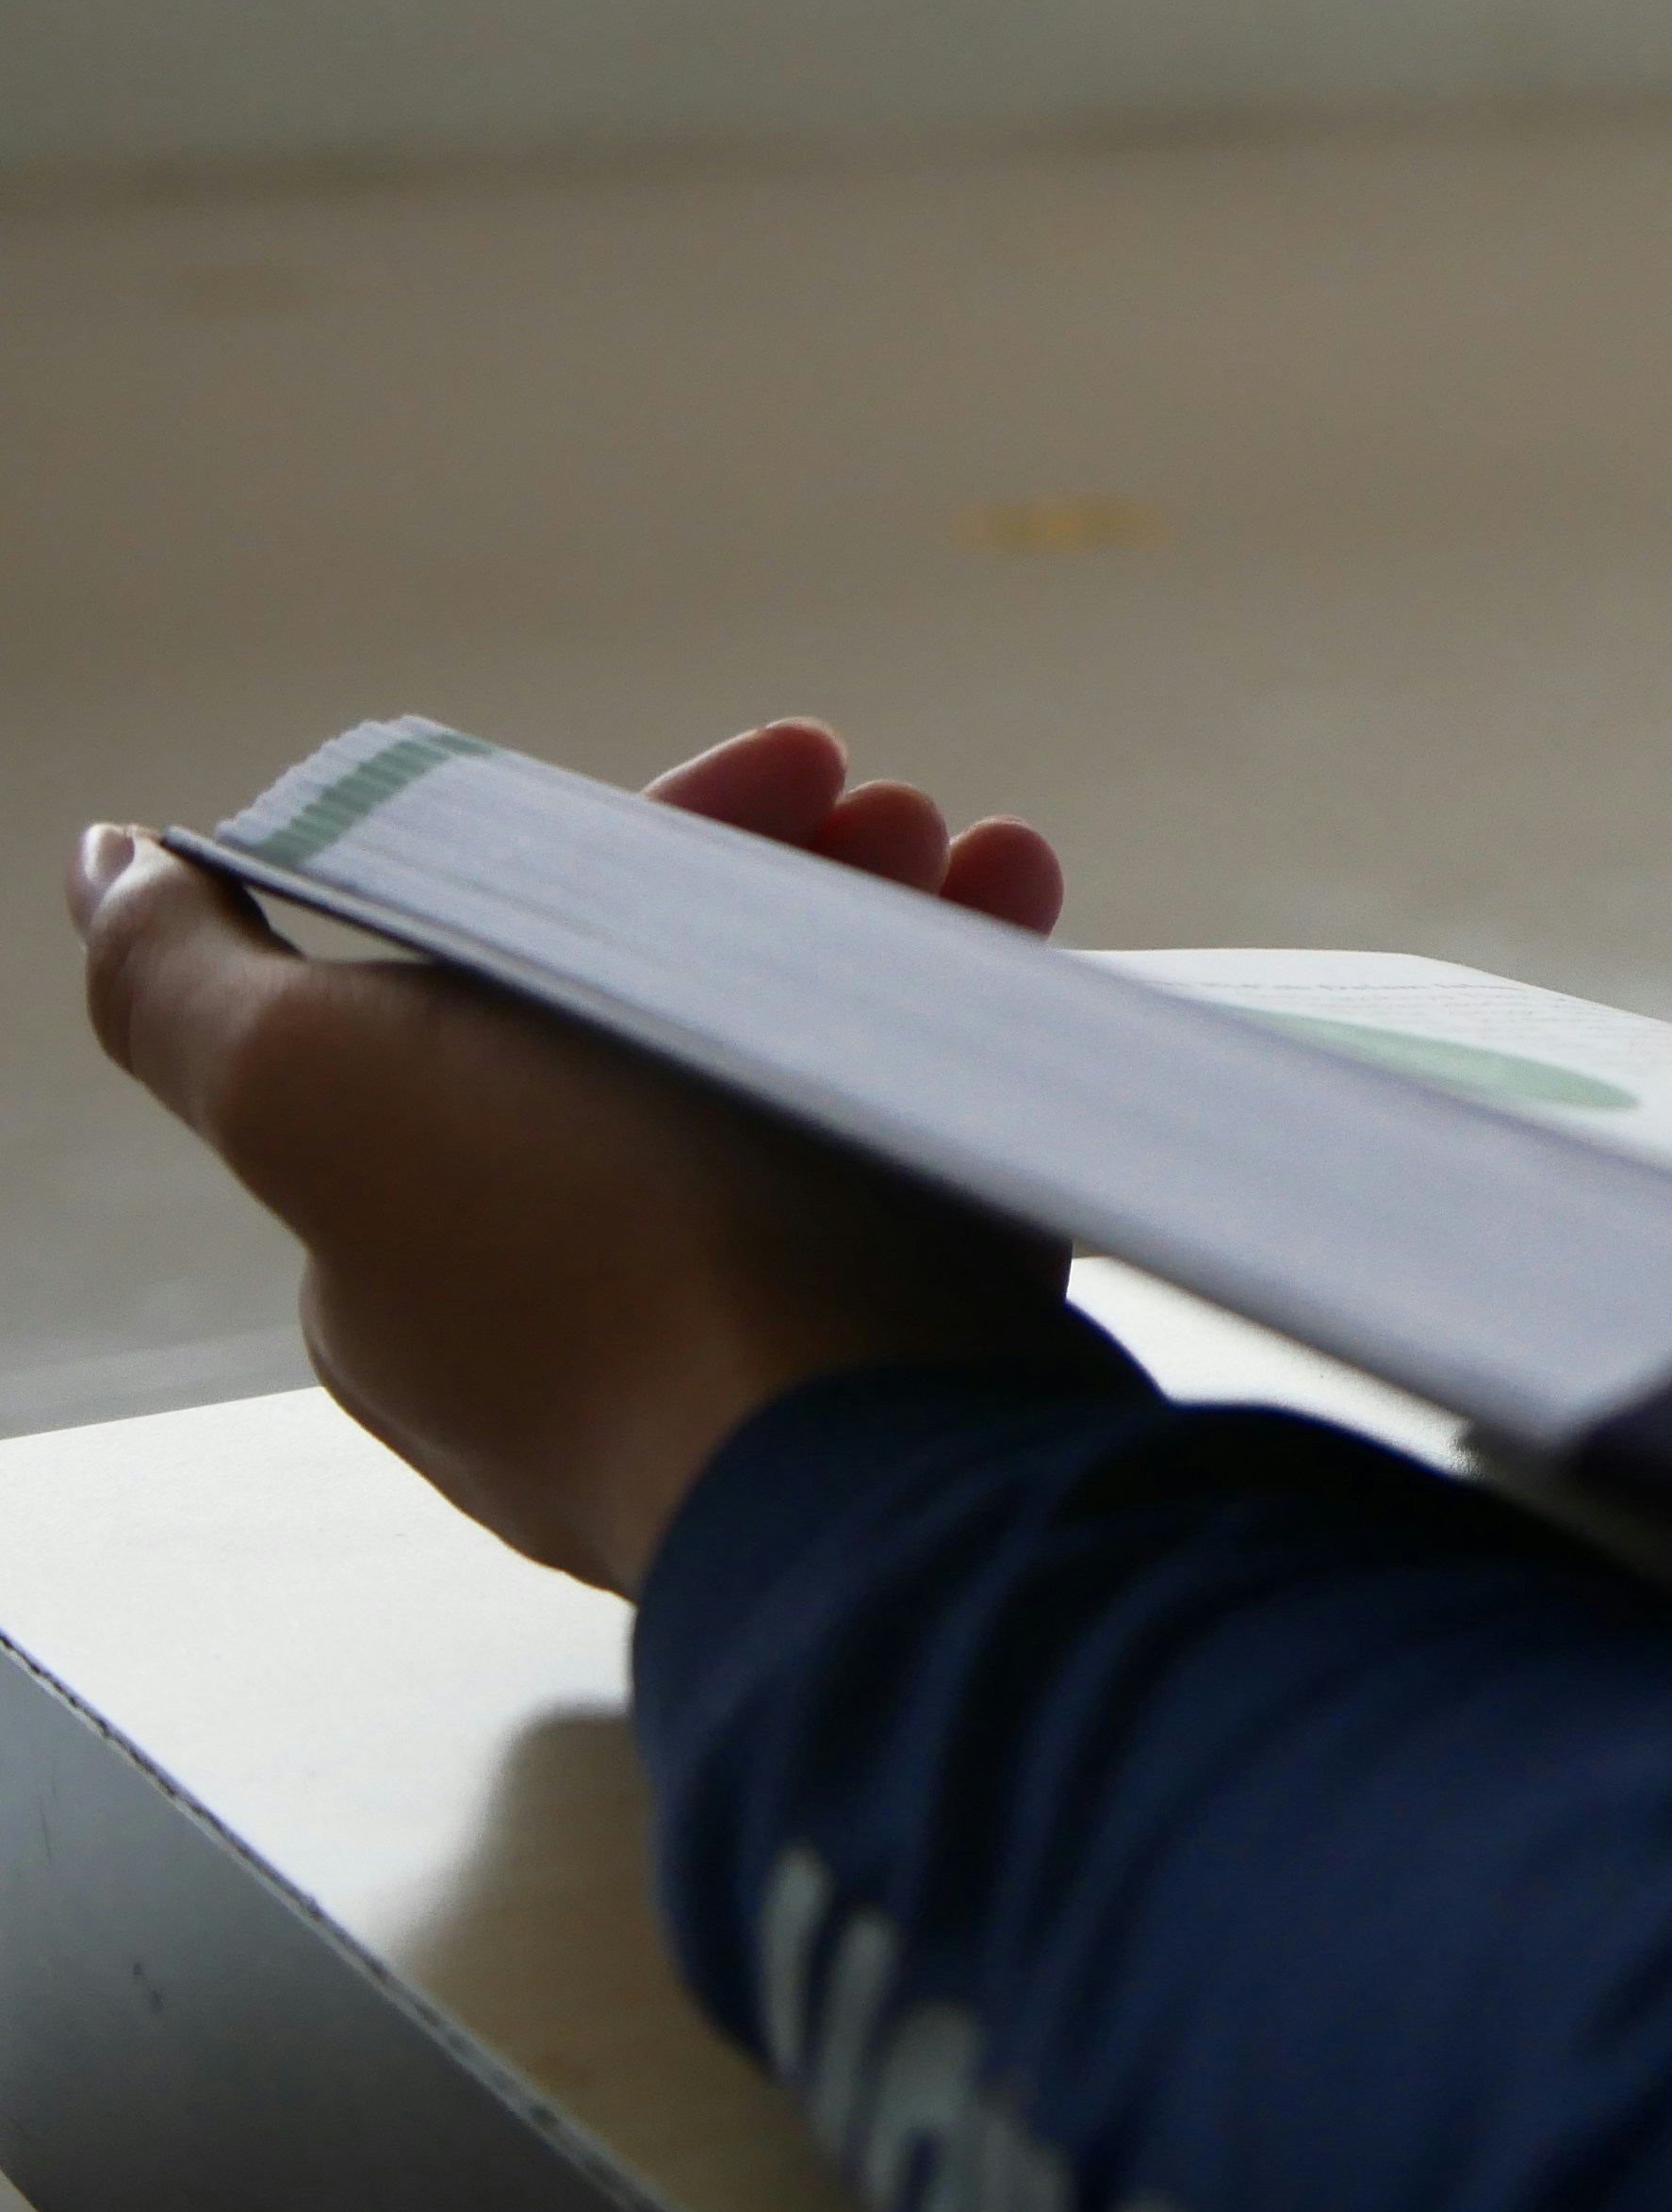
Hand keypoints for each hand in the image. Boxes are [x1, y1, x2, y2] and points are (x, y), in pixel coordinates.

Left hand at [66, 724, 1085, 1594]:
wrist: (869, 1446)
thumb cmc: (600, 1268)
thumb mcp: (314, 1087)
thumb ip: (184, 981)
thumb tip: (103, 865)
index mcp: (417, 1248)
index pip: (507, 997)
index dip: (636, 855)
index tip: (777, 765)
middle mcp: (578, 1295)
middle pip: (677, 1027)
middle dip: (789, 891)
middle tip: (894, 813)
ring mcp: (756, 1330)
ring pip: (821, 1080)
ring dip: (899, 940)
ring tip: (986, 863)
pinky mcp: (910, 1349)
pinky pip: (934, 1159)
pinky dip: (979, 1044)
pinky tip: (1027, 958)